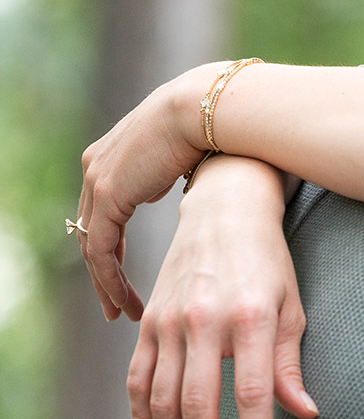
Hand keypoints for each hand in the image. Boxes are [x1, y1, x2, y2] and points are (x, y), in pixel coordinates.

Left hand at [77, 64, 217, 320]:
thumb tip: (186, 183)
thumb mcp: (190, 152)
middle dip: (106, 272)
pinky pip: (101, 250)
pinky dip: (111, 280)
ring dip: (107, 284)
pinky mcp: (108, 194)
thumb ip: (178, 171)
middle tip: (119, 303)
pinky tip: (126, 301)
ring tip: (123, 313)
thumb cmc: (217, 125)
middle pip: (93, 231)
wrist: (208, 105)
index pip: (104, 212)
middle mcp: (97, 165)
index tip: (127, 275)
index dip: (115, 248)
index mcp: (114, 155)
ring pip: (92, 246)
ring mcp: (98, 179)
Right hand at [127, 155, 316, 418]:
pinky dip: (141, 417)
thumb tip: (304, 411)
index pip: (252, 390)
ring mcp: (171, 320)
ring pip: (161, 398)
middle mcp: (206, 319)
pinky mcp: (149, 321)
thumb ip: (290, 362)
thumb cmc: (269, 261)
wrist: (225, 210)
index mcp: (251, 315)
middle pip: (198, 403)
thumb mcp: (291, 305)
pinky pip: (137, 378)